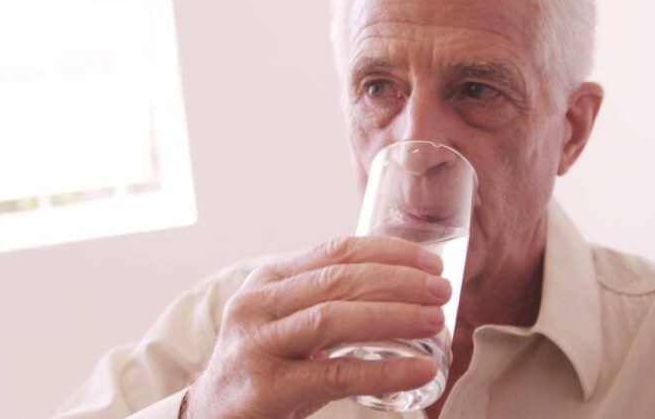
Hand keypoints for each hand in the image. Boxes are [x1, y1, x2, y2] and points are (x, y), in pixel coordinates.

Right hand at [183, 236, 450, 418]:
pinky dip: (384, 371)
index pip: (336, 251)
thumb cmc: (267, 365)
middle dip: (398, 281)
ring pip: (333, 318)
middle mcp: (257, 304)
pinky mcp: (264, 388)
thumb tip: (410, 292)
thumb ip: (331, 301)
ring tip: (436, 322)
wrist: (213, 415)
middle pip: (338, 279)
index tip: (431, 261)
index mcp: (270, 279)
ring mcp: (256, 344)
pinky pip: (334, 374)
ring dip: (394, 316)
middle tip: (442, 292)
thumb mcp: (291, 321)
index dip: (389, 251)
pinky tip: (420, 369)